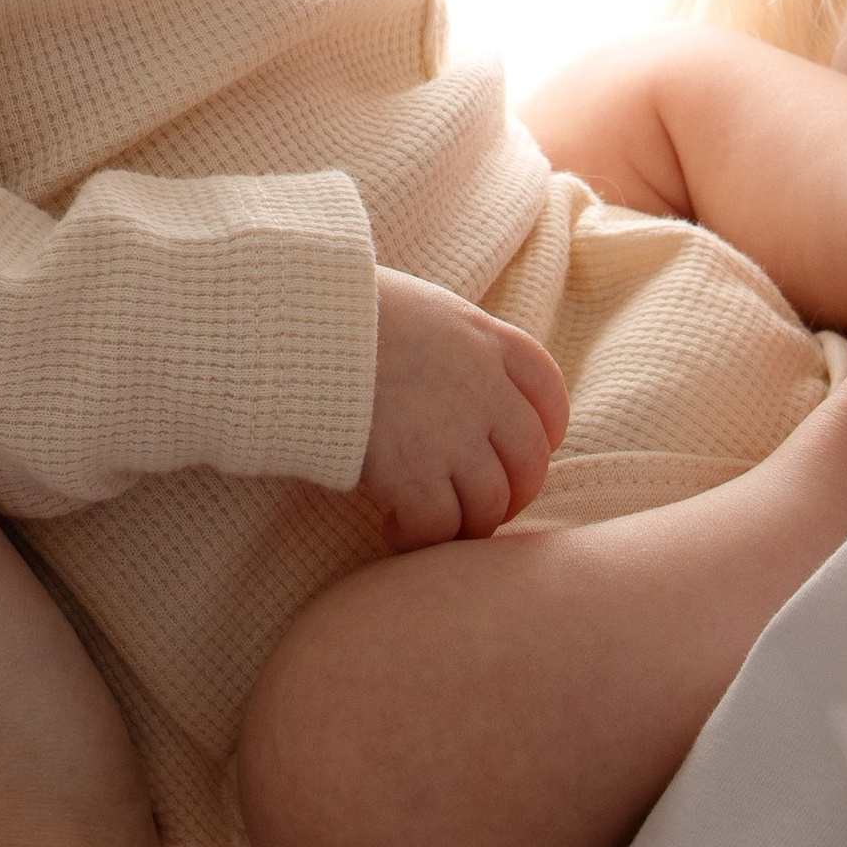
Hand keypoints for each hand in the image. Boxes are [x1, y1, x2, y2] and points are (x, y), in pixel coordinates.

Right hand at [359, 268, 569, 550]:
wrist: (299, 319)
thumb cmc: (344, 307)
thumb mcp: (420, 308)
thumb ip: (451, 344)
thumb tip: (447, 376)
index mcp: (485, 339)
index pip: (547, 392)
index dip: (544, 431)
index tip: (524, 450)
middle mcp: (482, 387)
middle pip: (530, 458)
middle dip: (513, 492)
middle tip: (479, 506)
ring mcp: (452, 433)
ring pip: (491, 503)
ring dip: (468, 525)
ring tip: (433, 524)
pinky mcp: (412, 472)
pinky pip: (440, 528)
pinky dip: (421, 539)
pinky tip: (393, 528)